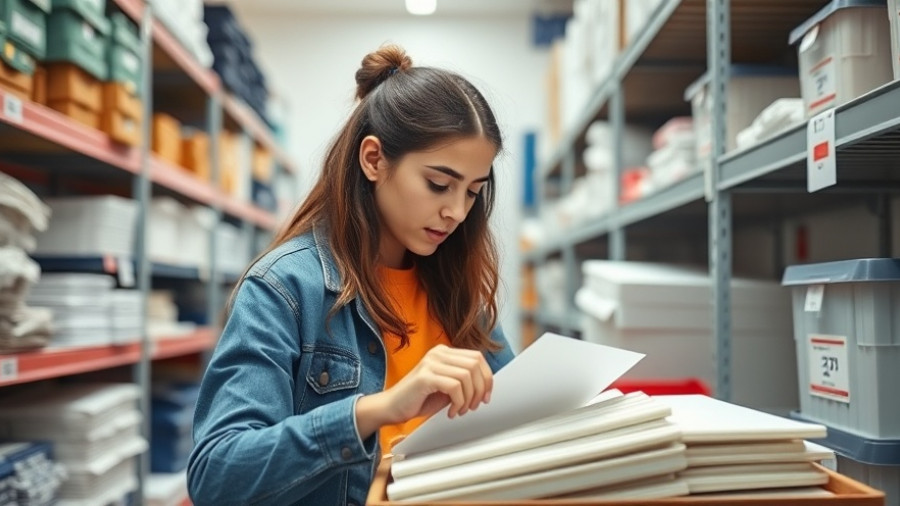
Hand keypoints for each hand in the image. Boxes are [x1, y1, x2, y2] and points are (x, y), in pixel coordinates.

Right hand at [355, 345, 493, 438]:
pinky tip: (451, 412)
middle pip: (475, 365)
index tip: (486, 396)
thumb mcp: (446, 387)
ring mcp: (430, 363)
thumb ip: (463, 382)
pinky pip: (454, 387)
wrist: (391, 407)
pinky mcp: (425, 377)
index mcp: (444, 352)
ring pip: (467, 376)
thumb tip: (485, 385)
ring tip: (460, 410)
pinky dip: (458, 403)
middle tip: (474, 406)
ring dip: (469, 398)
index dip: (487, 378)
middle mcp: (438, 353)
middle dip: (480, 389)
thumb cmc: (418, 399)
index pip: (477, 358)